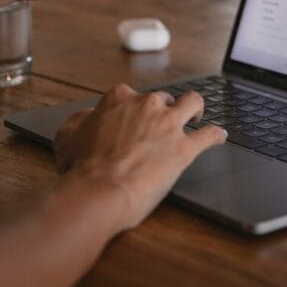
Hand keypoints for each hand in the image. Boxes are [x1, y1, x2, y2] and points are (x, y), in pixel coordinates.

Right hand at [53, 84, 225, 230]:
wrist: (98, 191)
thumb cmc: (81, 168)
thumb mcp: (67, 137)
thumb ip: (80, 121)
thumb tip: (88, 117)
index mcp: (119, 99)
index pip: (131, 96)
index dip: (132, 109)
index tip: (133, 119)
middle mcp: (147, 105)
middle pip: (163, 99)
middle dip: (163, 110)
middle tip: (161, 125)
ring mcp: (168, 125)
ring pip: (193, 103)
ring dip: (197, 108)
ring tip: (197, 117)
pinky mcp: (184, 148)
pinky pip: (209, 135)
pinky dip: (216, 135)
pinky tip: (220, 137)